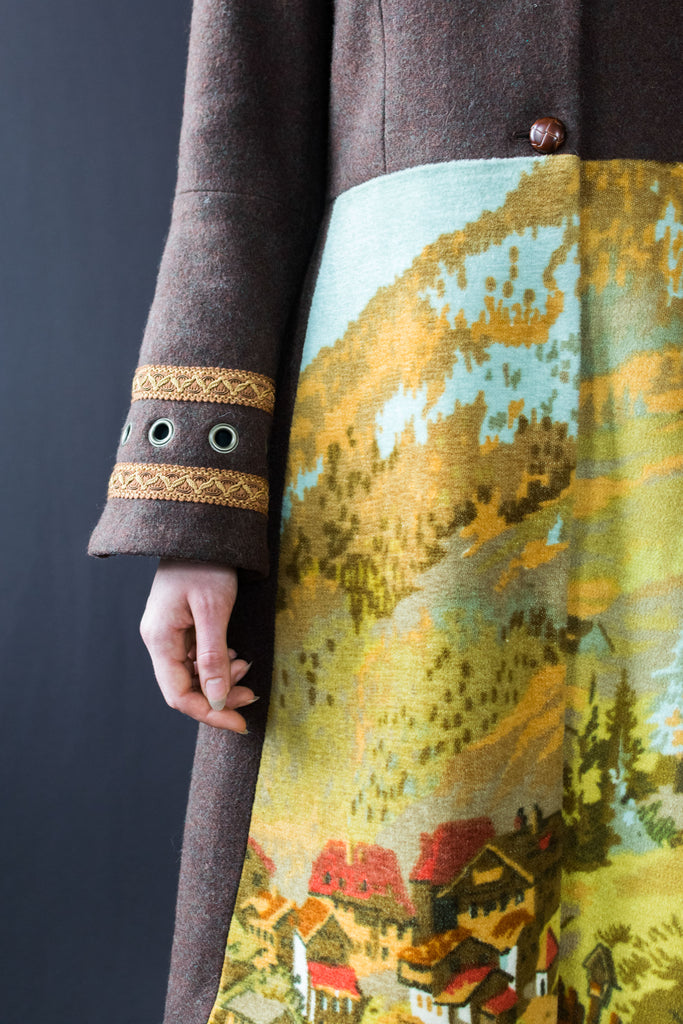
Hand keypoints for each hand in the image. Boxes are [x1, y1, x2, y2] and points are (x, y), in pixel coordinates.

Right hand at [139, 558, 255, 732]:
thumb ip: (213, 657)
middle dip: (219, 697)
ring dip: (220, 679)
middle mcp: (159, 640)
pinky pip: (196, 657)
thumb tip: (216, 700)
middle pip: (185, 688)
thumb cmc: (207, 564)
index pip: (179, 695)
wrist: (202, 529)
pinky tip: (235, 656)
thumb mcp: (215, 610)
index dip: (209, 714)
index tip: (241, 723)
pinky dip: (217, 663)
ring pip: (192, 674)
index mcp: (160, 639)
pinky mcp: (180, 625)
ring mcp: (167, 633)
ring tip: (246, 668)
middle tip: (252, 694)